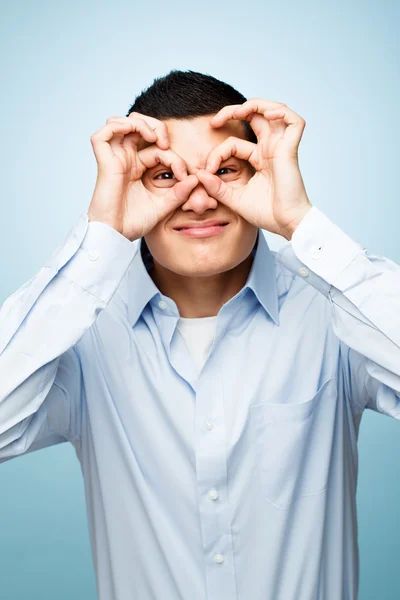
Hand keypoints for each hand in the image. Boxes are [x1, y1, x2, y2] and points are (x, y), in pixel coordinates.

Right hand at [88, 113, 198, 240]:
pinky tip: (139, 134)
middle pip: (137, 126)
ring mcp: (114, 159)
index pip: (157, 150)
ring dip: (140, 123)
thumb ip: (179, 192)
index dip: (174, 157)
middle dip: (156, 127)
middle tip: (166, 143)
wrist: (116, 235)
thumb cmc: (134, 223)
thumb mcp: (163, 206)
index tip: (184, 176)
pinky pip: (104, 133)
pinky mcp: (104, 161)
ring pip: (121, 123)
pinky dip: (120, 125)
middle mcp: (125, 160)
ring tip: (154, 138)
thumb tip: (195, 178)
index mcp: (137, 168)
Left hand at [195, 99, 312, 239]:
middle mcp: (270, 149)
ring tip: (238, 111)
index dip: (217, 153)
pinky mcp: (291, 150)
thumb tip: (198, 173)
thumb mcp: (234, 198)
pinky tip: (268, 114)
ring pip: (274, 111)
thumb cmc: (266, 214)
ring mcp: (281, 148)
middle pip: (255, 116)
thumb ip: (216, 187)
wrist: (285, 225)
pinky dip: (281, 112)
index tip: (207, 171)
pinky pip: (294, 121)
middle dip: (233, 111)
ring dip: (255, 104)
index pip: (233, 144)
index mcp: (259, 159)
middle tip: (214, 121)